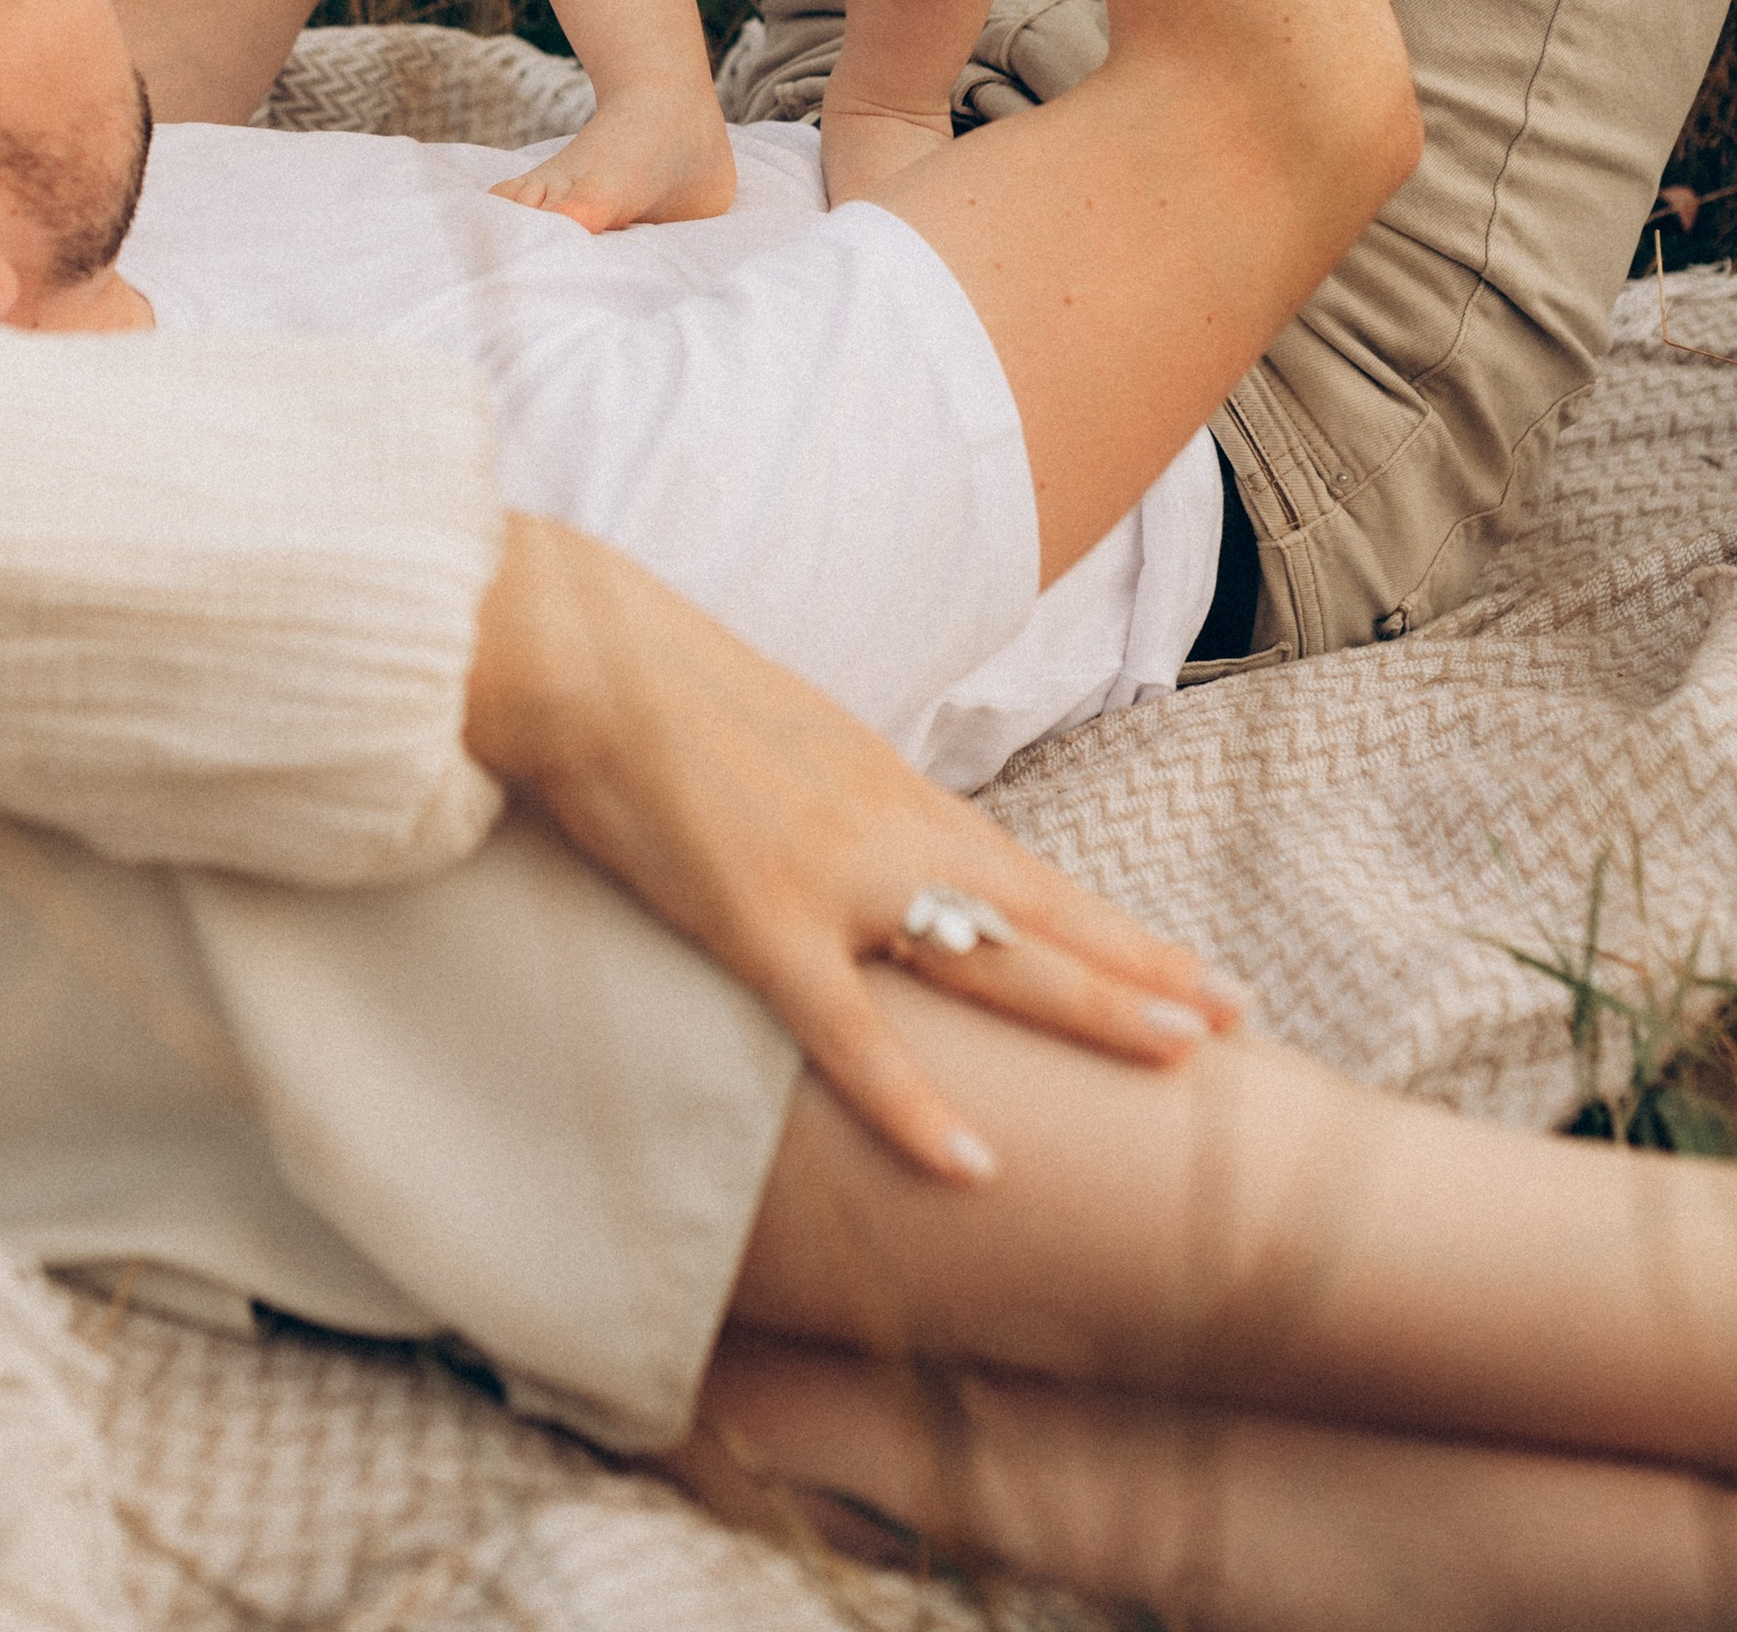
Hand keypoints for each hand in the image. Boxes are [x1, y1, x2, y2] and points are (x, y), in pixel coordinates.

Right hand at [466, 517, 1243, 1187]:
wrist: (580, 654)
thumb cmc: (654, 692)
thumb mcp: (776, 743)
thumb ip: (829, 807)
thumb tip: (858, 857)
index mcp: (887, 789)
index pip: (1025, 874)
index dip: (1110, 929)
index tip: (1193, 971)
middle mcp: (885, 828)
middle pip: (1038, 911)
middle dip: (1141, 968)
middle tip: (1237, 1018)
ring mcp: (831, 875)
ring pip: (987, 955)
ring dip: (1089, 1005)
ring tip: (1182, 1059)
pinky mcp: (757, 919)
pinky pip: (851, 1032)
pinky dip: (915, 1104)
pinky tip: (974, 1162)